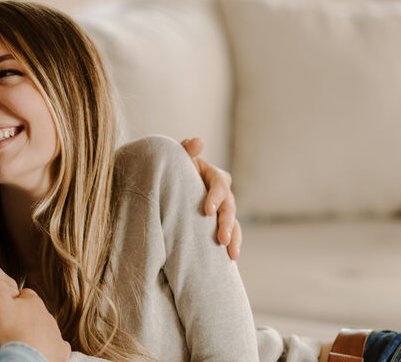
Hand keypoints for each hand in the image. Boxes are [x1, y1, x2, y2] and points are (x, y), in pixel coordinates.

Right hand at [0, 249, 70, 361]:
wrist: (26, 359)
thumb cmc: (9, 329)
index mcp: (33, 301)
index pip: (24, 294)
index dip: (13, 299)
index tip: (4, 306)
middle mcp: (47, 316)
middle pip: (35, 312)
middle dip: (24, 316)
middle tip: (8, 326)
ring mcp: (55, 335)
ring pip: (45, 329)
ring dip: (34, 333)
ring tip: (19, 341)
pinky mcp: (59, 352)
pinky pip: (56, 348)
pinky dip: (48, 349)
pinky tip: (39, 352)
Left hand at [181, 138, 241, 259]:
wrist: (166, 188)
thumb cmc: (172, 171)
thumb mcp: (177, 160)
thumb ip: (186, 151)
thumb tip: (198, 141)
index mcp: (214, 175)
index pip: (220, 184)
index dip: (215, 197)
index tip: (207, 211)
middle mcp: (223, 193)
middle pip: (230, 207)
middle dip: (226, 223)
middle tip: (221, 239)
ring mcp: (223, 210)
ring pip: (234, 223)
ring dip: (234, 238)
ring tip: (231, 253)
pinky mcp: (220, 224)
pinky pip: (231, 235)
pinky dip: (232, 245)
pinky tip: (231, 260)